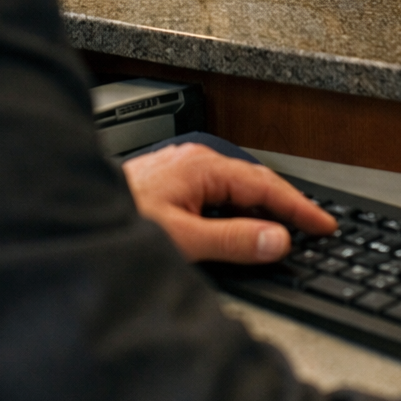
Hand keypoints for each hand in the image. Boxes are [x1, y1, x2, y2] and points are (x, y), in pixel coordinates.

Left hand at [123, 142, 336, 262]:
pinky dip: (239, 206)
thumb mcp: (183, 239)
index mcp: (203, 166)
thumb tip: (277, 239)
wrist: (77, 210)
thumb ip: (233, 240)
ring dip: (262, 204)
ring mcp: (183, 167)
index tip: (323, 225)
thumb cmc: (122, 220)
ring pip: (235, 184)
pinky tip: (241, 222)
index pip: (264, 185)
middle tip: (315, 226)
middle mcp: (195, 160)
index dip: (298, 207)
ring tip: (287, 225)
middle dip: (286, 203)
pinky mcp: (172, 181)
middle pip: (254, 180)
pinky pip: (218, 190)